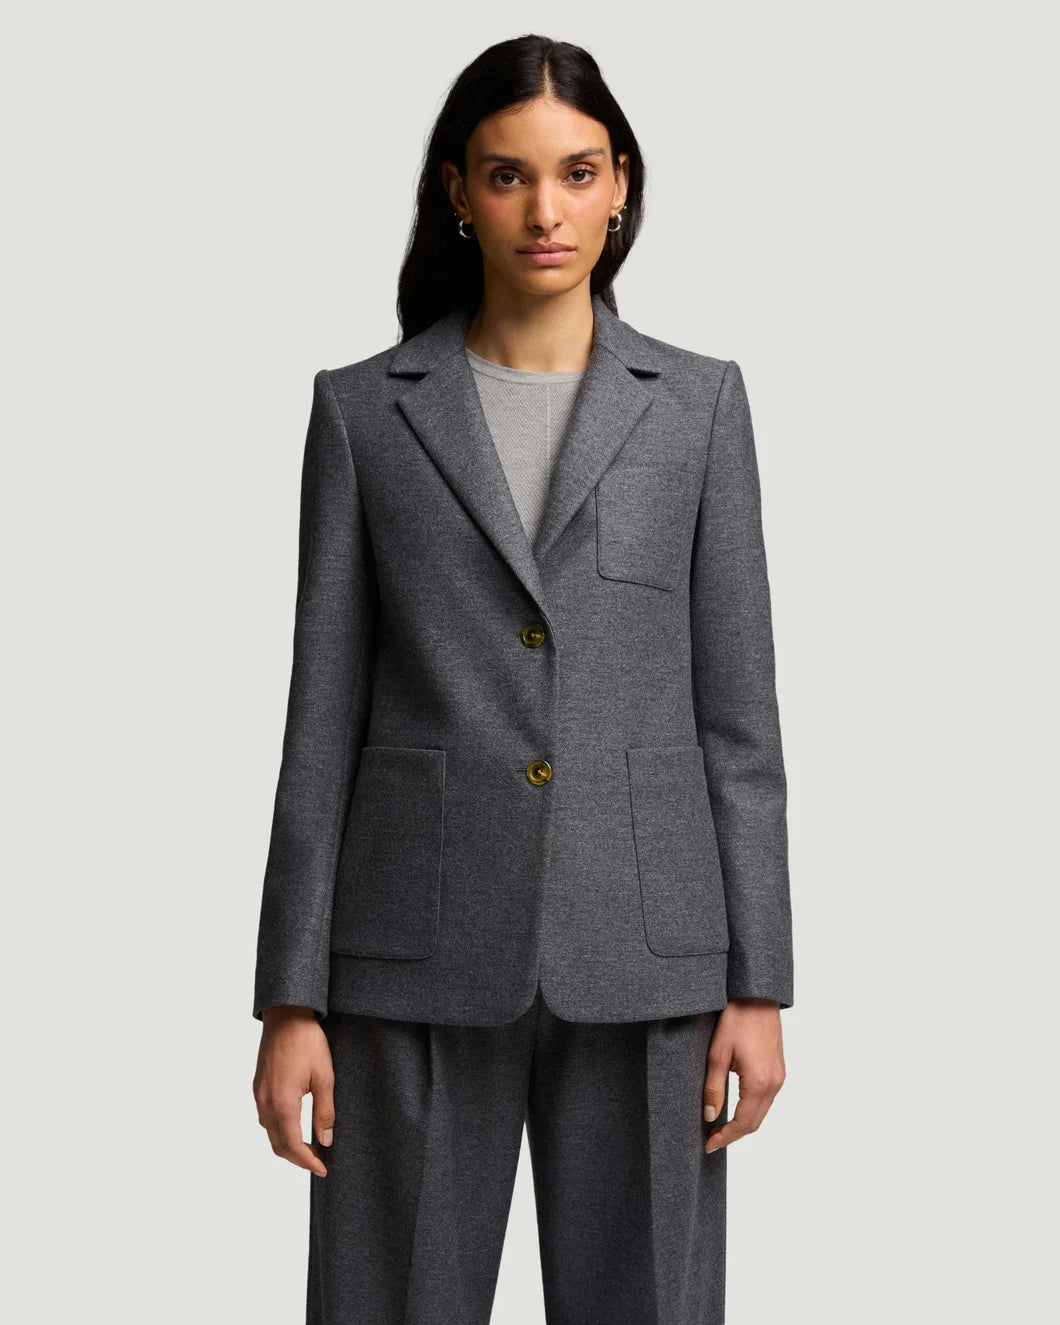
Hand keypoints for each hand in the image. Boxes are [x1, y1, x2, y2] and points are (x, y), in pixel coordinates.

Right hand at [253, 1007, 335, 1175]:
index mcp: (282, 1102)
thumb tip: (326, 1140)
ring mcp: (258, 1094)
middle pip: (277, 1144)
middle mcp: (265, 1102)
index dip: (307, 1161)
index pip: (292, 1145)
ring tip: (309, 1146)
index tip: (322, 1169)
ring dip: (287, 1145)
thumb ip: (324, 1111)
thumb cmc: (307, 1041)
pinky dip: (279, 1129)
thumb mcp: (325, 1076)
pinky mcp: (258, 1086)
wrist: (286, 1015)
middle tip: (318, 1161)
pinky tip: (295, 1125)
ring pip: (270, 1133)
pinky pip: (266, 1118)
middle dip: (297, 1158)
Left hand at [702, 997, 785, 1153]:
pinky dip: (751, 1109)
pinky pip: (766, 1098)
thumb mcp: (717, 1053)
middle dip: (733, 1134)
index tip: (708, 1145)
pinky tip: (735, 1108)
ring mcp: (779, 1076)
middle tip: (711, 1139)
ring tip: (720, 1126)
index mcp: (760, 1082)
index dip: (726, 1137)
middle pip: (755, 1122)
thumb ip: (713, 1088)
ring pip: (762, 1111)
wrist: (757, 995)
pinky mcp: (778, 1068)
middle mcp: (774, 1083)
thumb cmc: (737, 1019)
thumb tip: (709, 1116)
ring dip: (743, 1123)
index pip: (743, 1123)